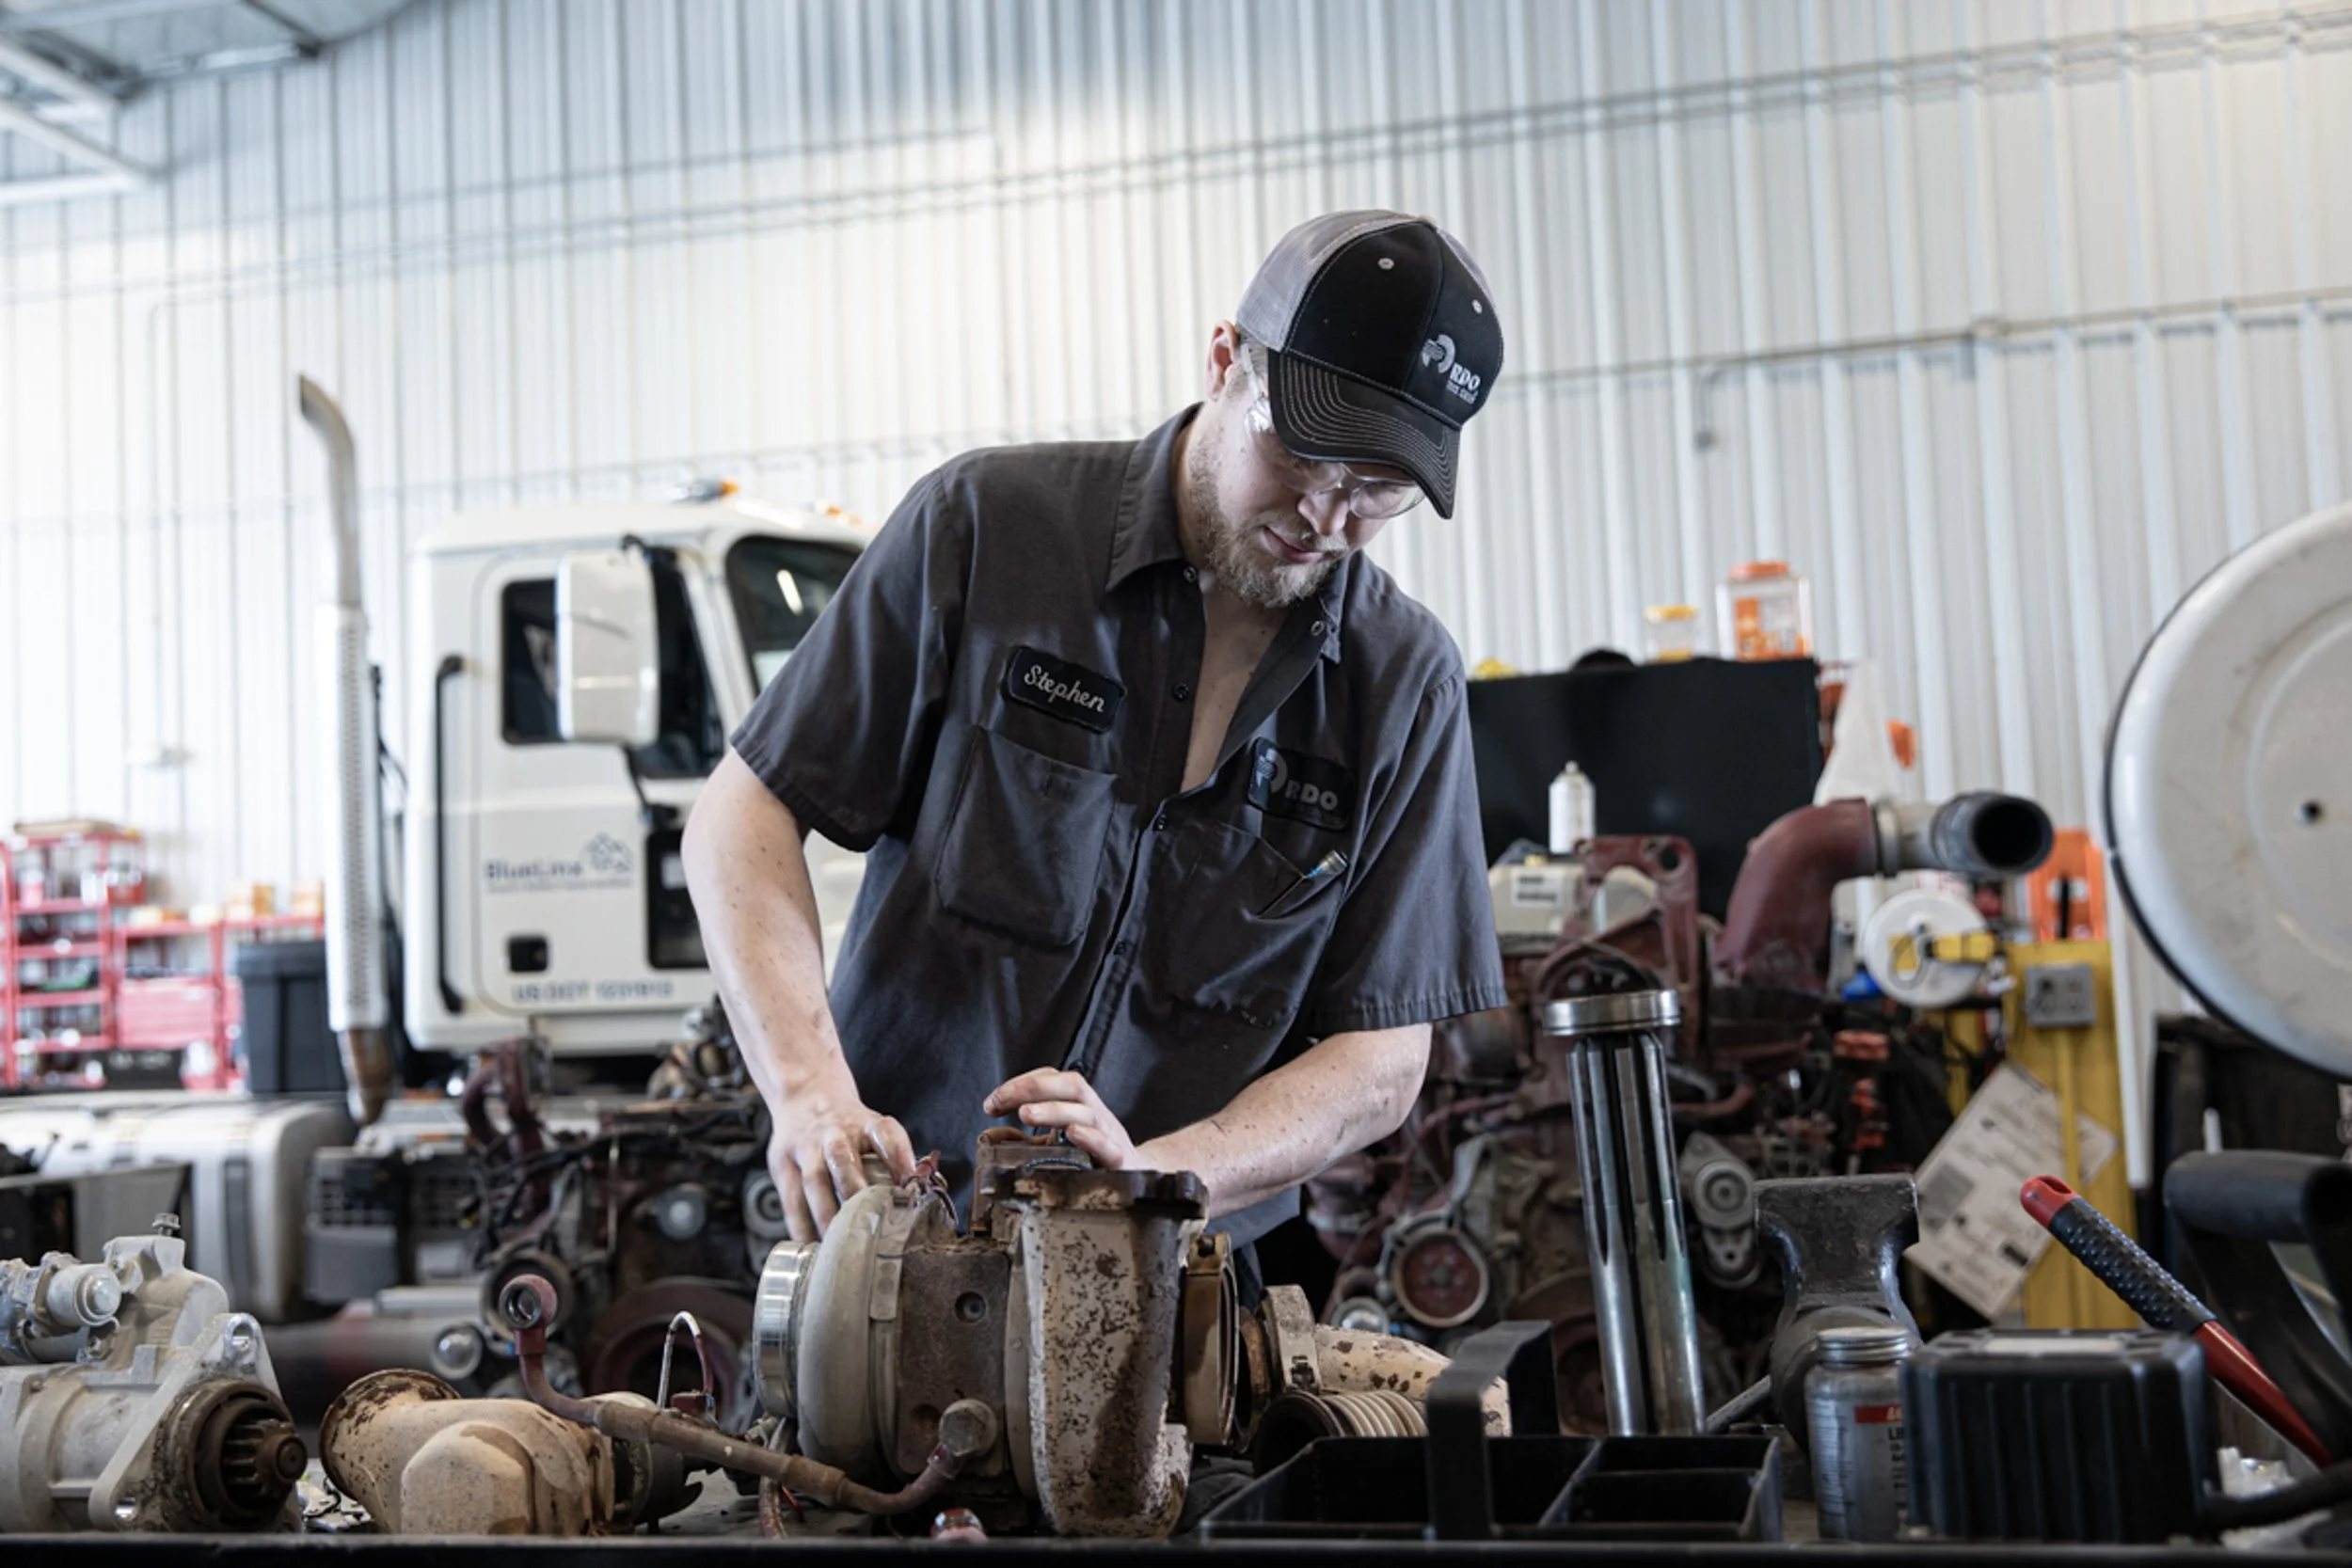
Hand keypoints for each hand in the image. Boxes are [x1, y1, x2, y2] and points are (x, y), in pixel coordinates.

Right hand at [769, 1072, 915, 1240]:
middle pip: (842, 1159)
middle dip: (855, 1192)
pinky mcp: (783, 1164)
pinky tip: (810, 1245)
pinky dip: (800, 1225)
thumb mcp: (874, 1128)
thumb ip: (893, 1157)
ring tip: (836, 1244)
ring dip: (826, 1215)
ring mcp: (805, 1147)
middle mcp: (834, 1133)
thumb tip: (915, 1194)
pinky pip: (790, 1198)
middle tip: (867, 1224)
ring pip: (815, 1181)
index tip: (909, 1182)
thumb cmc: (849, 1127)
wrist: (806, 1097)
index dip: (898, 1156)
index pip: (885, 1133)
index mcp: (865, 1124)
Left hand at [983, 1069, 1137, 1167]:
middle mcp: (1096, 1114)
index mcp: (1080, 1106)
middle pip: (1071, 1087)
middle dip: (1033, 1088)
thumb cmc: (1097, 1158)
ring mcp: (1110, 1135)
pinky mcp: (1120, 1161)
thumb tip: (991, 1135)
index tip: (993, 1102)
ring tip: (1026, 1114)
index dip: (1023, 1083)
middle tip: (1001, 1100)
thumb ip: (1024, 1139)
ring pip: (1086, 1113)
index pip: (1054, 1080)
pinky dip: (1091, 1138)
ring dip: (1054, 1110)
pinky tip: (1072, 1134)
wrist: (1140, 1177)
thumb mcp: (1058, 1144)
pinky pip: (1108, 1146)